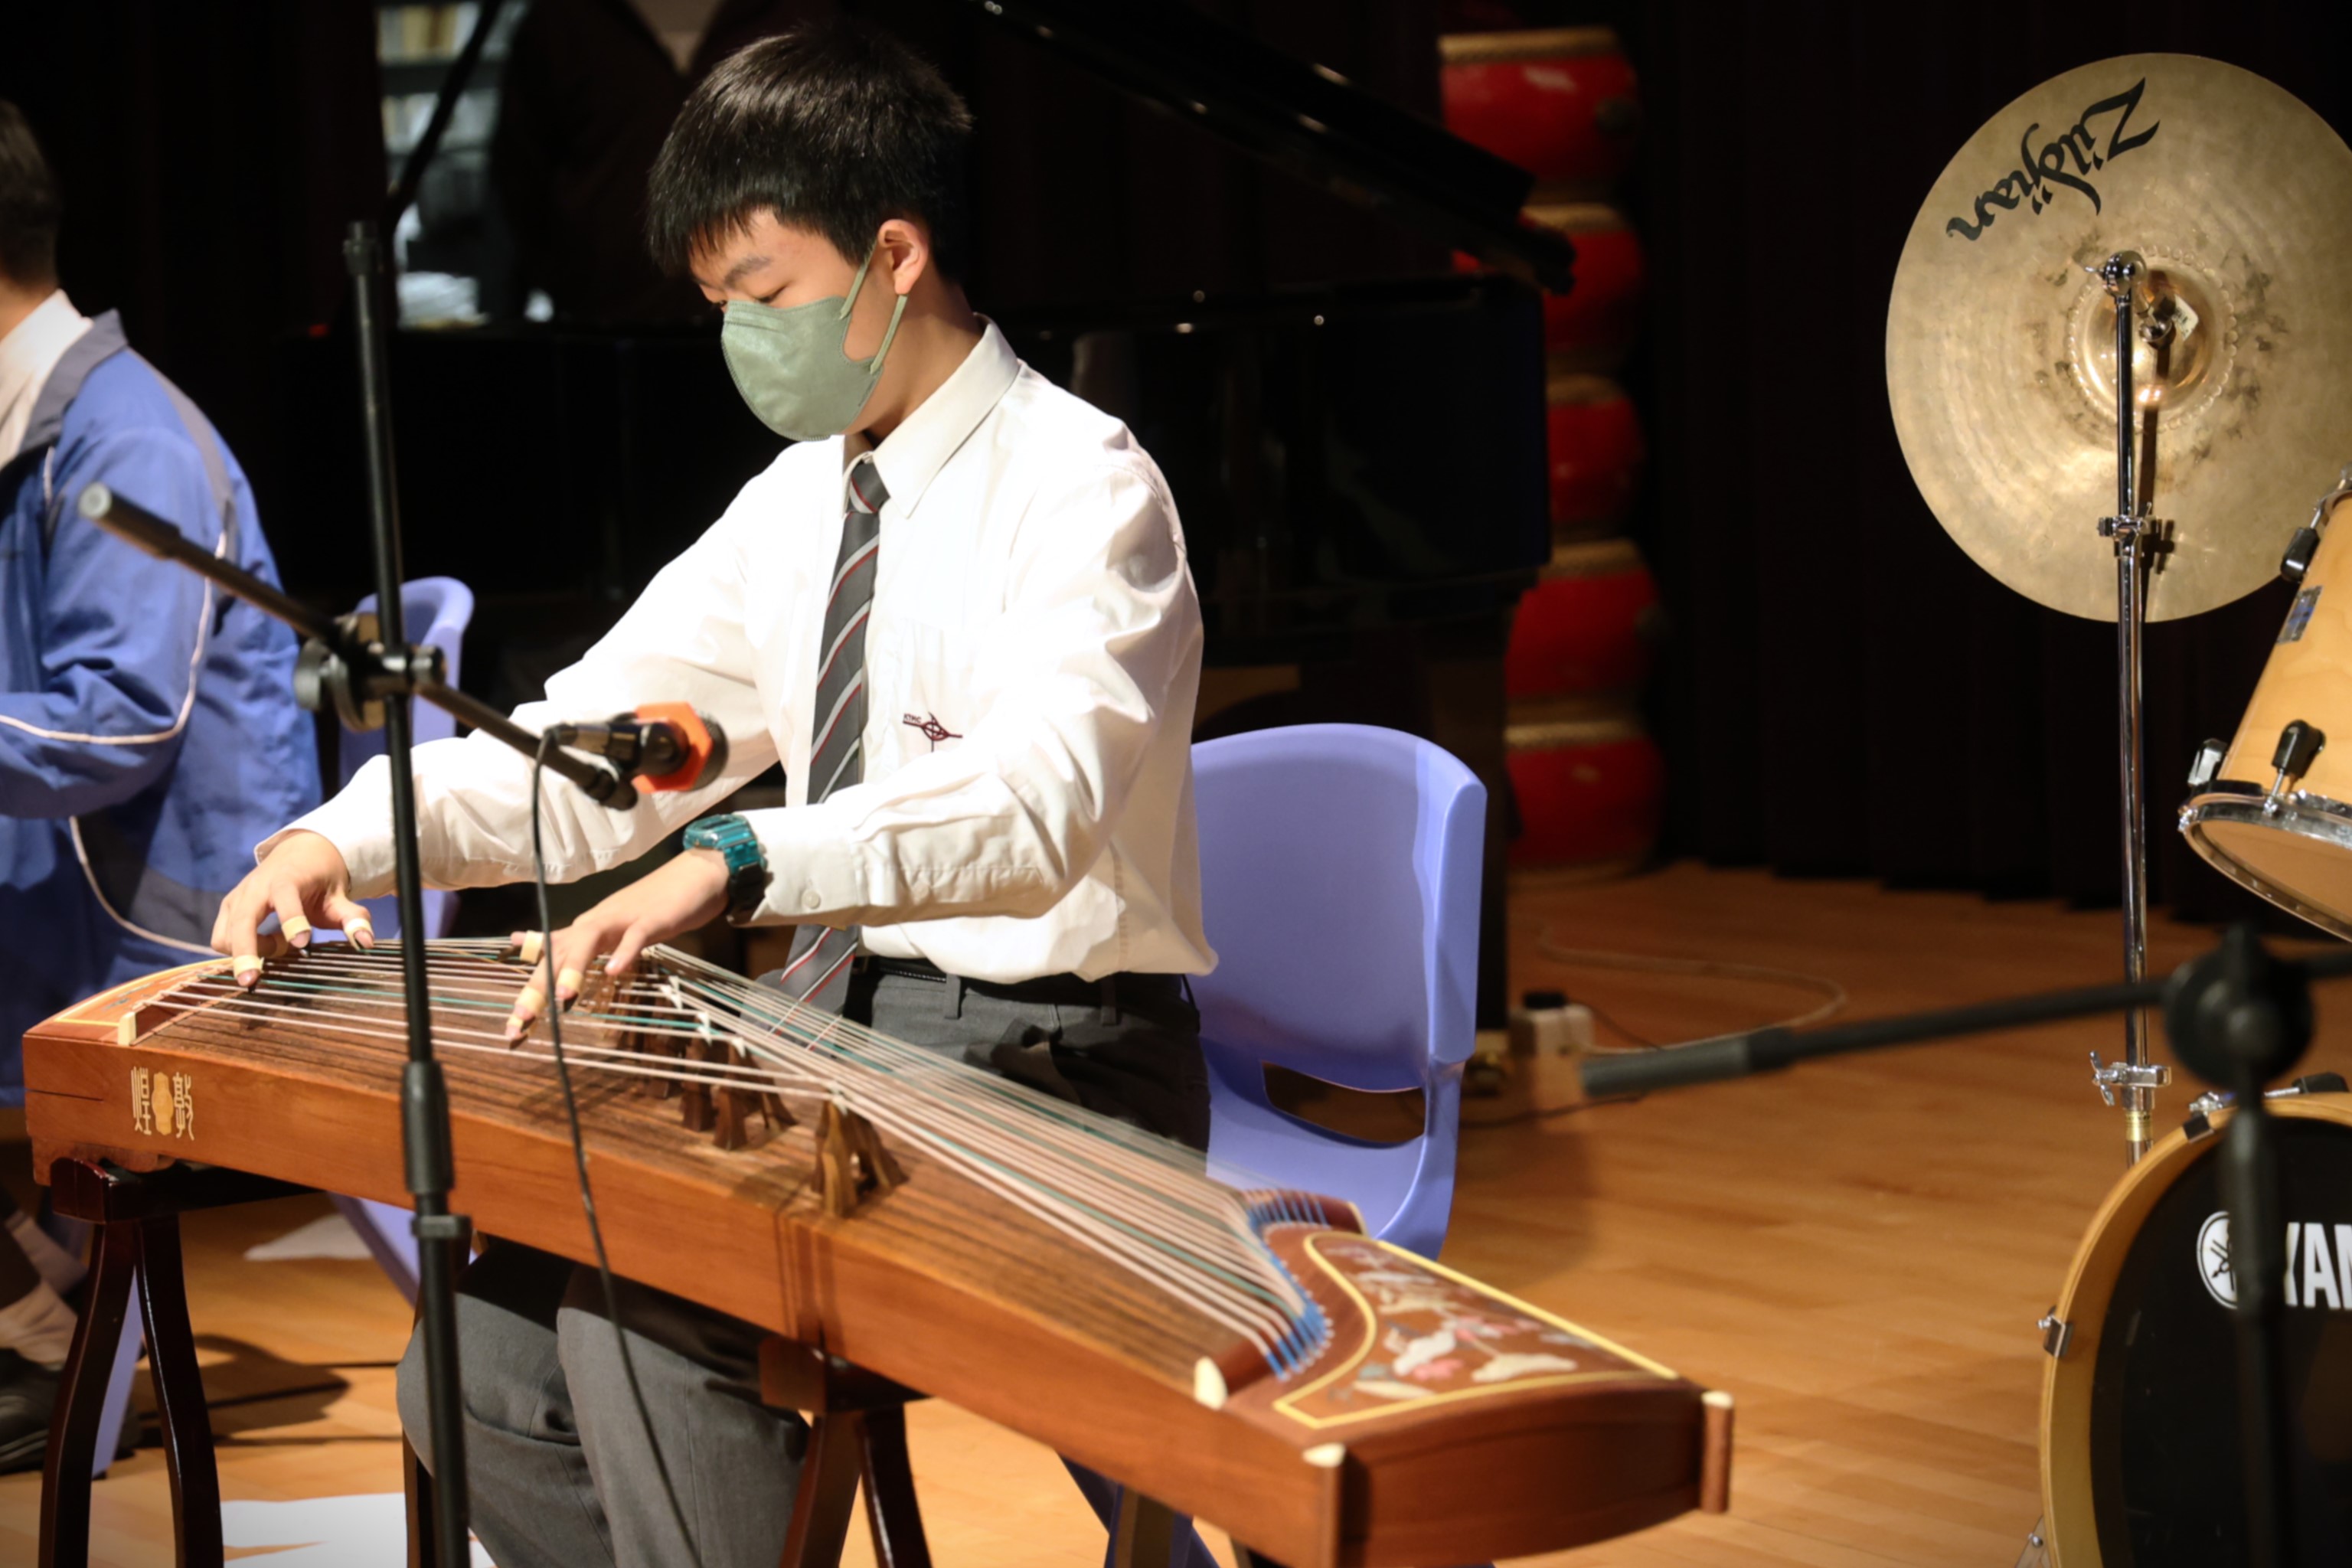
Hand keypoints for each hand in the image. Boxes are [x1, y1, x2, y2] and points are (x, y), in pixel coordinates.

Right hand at [211, 831, 374, 985]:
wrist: (296, 853)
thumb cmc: (319, 879)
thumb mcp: (339, 896)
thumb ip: (353, 917)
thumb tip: (366, 941)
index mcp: (286, 879)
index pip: (285, 897)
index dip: (292, 920)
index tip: (302, 942)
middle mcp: (256, 887)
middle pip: (242, 921)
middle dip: (245, 952)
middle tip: (251, 980)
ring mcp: (237, 897)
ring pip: (226, 934)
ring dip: (247, 950)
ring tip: (279, 945)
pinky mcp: (228, 908)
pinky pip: (222, 936)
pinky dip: (238, 948)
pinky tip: (266, 944)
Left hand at [506, 849, 731, 1039]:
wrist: (693, 875)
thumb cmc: (653, 905)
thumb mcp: (611, 928)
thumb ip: (578, 940)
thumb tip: (540, 949)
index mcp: (586, 928)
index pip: (550, 960)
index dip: (531, 990)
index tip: (514, 1026)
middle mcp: (596, 922)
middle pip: (560, 953)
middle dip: (538, 987)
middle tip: (520, 1021)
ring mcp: (623, 919)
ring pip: (589, 941)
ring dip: (574, 967)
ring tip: (562, 998)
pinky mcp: (652, 919)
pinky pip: (635, 936)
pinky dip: (624, 952)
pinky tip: (614, 971)